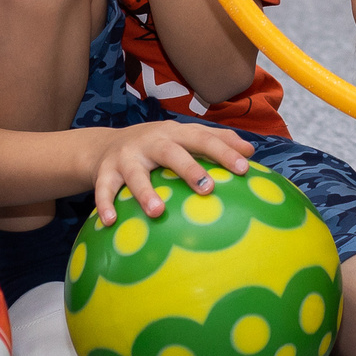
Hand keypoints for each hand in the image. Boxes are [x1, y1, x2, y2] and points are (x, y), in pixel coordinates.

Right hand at [90, 120, 254, 224]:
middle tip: (208, 189)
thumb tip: (251, 150)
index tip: (244, 168)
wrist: (105, 145)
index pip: (203, 139)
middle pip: (171, 152)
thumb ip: (217, 141)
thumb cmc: (158, 145)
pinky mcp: (105, 171)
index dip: (224, 152)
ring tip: (158, 212)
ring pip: (135, 173)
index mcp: (174, 133)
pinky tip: (110, 221)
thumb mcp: (184, 137)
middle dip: (189, 168)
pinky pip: (104, 188)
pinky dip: (105, 204)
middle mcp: (151, 142)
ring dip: (145, 192)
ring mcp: (126, 157)